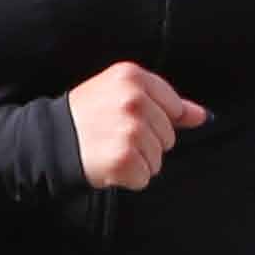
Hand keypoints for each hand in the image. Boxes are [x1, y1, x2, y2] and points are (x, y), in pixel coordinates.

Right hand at [66, 60, 204, 191]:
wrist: (52, 140)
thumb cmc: (87, 116)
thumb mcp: (122, 94)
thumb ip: (166, 103)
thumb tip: (202, 116)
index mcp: (132, 77)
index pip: (172, 106)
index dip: (153, 119)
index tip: (127, 119)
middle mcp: (133, 100)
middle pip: (168, 135)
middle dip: (146, 142)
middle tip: (114, 135)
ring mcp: (130, 129)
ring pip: (159, 158)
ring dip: (137, 161)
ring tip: (110, 149)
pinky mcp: (125, 157)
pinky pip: (145, 176)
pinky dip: (128, 178)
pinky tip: (108, 164)